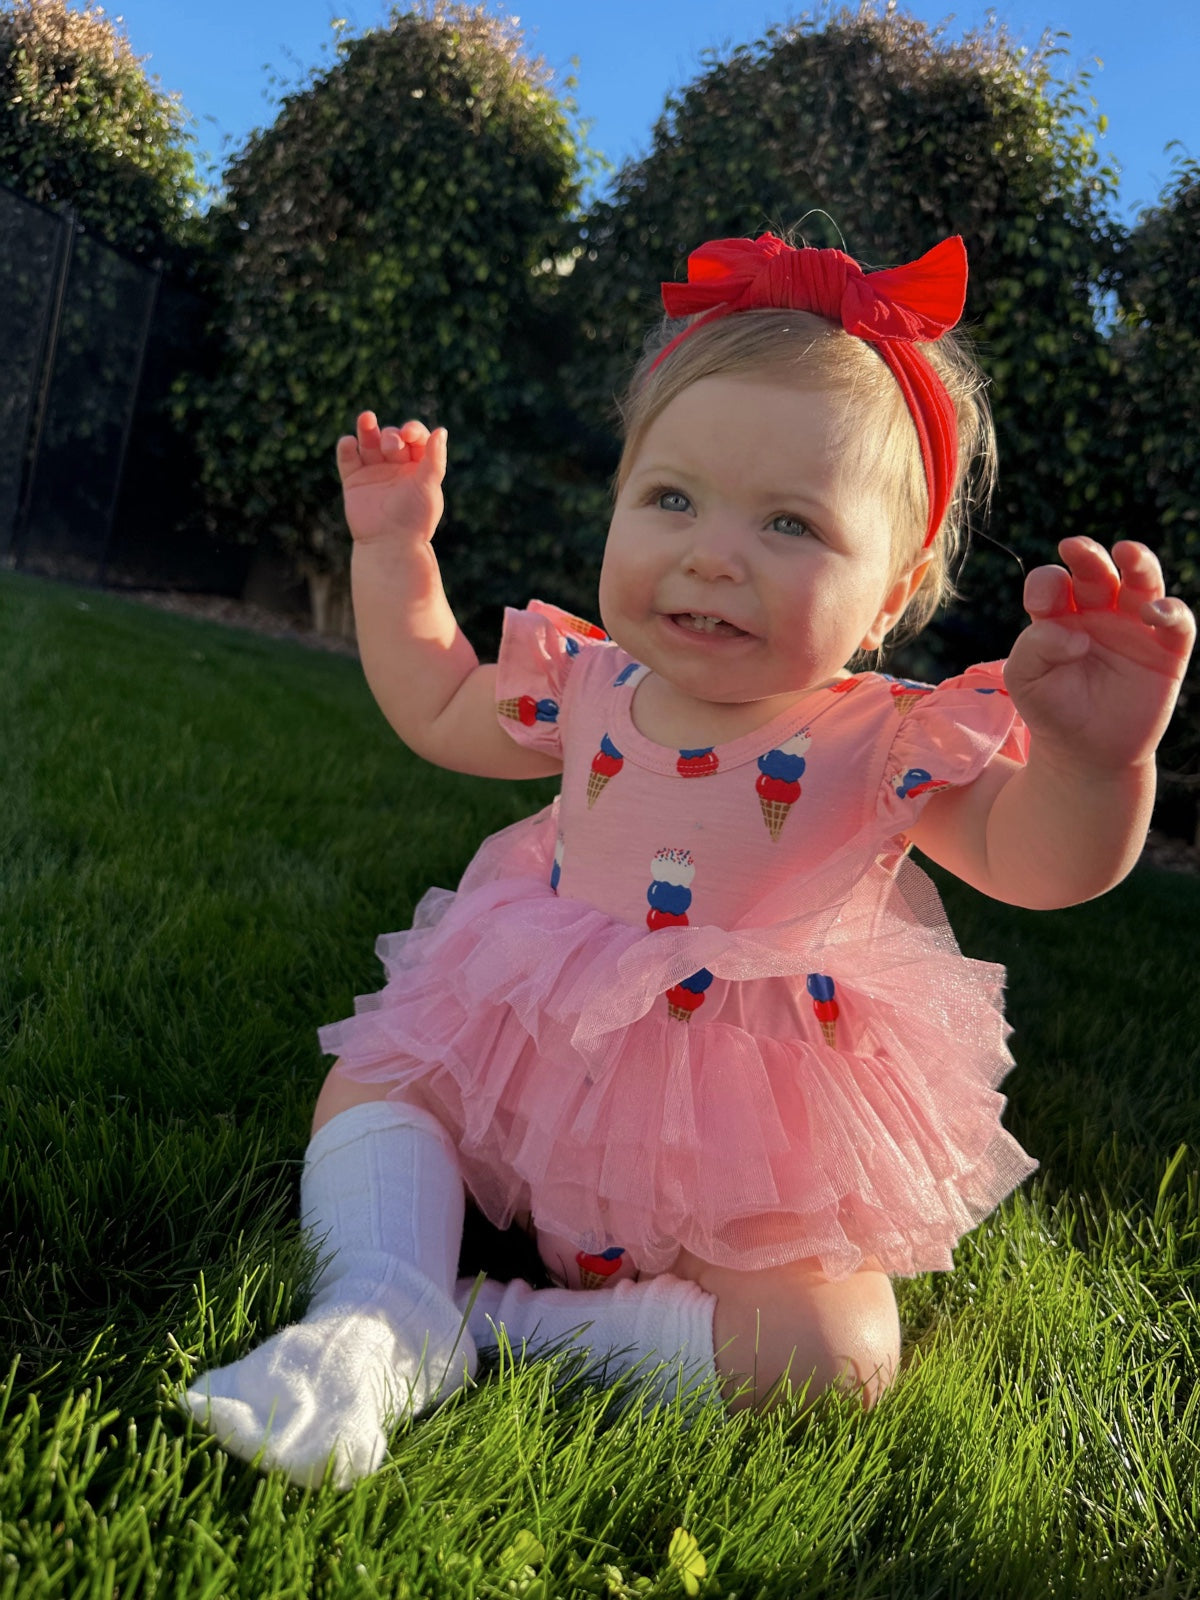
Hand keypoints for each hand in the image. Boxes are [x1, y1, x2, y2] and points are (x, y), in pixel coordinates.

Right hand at [335, 411, 446, 545]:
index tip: (409, 434)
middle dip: (392, 437)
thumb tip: (441, 430)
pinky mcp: (353, 481)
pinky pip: (347, 458)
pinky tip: (349, 442)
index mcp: (418, 467)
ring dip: (366, 428)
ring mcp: (373, 472)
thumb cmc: (415, 519)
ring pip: (368, 442)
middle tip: (392, 447)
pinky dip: (347, 447)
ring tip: (366, 418)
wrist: (389, 545)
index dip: (412, 431)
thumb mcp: (429, 486)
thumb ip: (434, 459)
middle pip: (392, 438)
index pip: (415, 438)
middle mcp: (396, 467)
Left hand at [1004, 538, 1195, 772]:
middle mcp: (1097, 614)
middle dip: (1087, 556)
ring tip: (1127, 551)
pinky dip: (1171, 611)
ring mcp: (1134, 628)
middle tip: (1074, 547)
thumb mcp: (1026, 680)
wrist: (1087, 753)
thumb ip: (1035, 647)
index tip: (1042, 601)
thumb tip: (1075, 633)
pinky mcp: (1166, 650)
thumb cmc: (1052, 711)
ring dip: (1139, 562)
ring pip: (1143, 581)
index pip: (1053, 583)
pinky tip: (1155, 613)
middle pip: (1097, 571)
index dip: (1047, 583)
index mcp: (1059, 616)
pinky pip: (1177, 621)